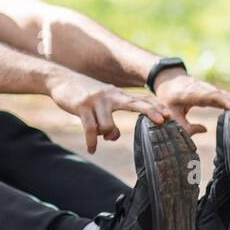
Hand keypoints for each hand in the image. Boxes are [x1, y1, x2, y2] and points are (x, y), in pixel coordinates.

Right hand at [45, 70, 172, 153]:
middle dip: (149, 112)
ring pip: (109, 125)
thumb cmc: (83, 94)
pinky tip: (91, 149)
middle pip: (135, 103)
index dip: (155, 106)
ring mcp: (96, 101)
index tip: (169, 115)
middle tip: (162, 122)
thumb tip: (114, 136)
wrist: (61, 80)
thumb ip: (110, 117)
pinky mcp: (82, 107)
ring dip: (105, 135)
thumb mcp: (101, 101)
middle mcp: (110, 95)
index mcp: (117, 94)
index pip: (141, 98)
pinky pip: (91, 129)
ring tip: (97, 139)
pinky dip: (92, 142)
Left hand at [151, 69, 229, 135]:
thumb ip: (182, 125)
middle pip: (226, 97)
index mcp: (194, 93)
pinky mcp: (218, 96)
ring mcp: (214, 92)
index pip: (212, 97)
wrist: (171, 81)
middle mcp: (207, 91)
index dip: (225, 103)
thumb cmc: (169, 98)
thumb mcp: (171, 112)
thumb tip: (203, 130)